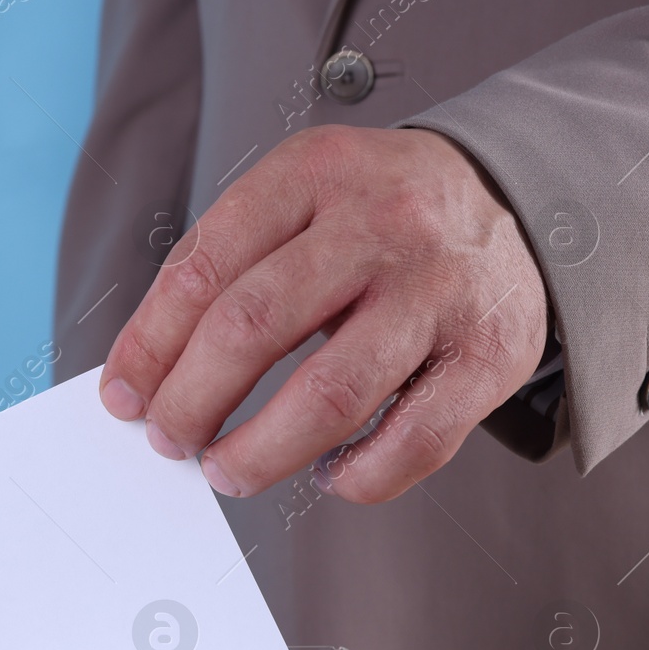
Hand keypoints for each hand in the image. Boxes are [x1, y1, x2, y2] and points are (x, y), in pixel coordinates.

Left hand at [98, 125, 547, 502]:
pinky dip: (356, 475)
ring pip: (330, 394)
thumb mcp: (300, 198)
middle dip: (192, 401)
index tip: (125, 397)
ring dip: (261, 452)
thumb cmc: (379, 212)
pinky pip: (414, 441)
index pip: (204, 267)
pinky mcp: (493, 353)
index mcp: (313, 174)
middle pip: (254, 326)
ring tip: (228, 469)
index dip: (150, 344)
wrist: (523, 195)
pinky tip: (326, 471)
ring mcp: (441, 290)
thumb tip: (147, 375)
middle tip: (171, 440)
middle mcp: (381, 224)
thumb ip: (227, 269)